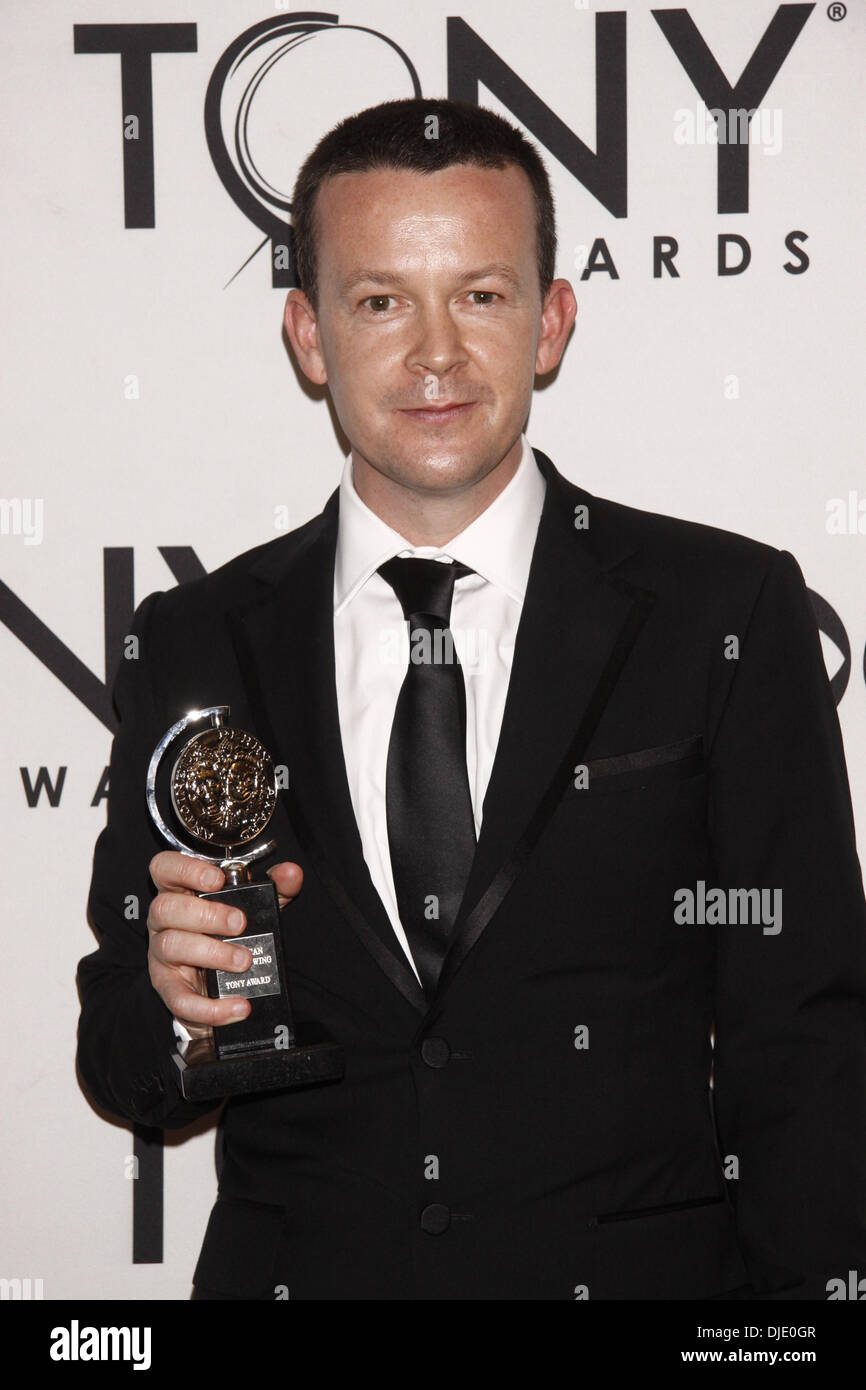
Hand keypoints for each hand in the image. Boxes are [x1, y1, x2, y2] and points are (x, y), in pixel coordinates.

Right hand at [147, 852, 303, 1038]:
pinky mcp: (169, 989)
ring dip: (212, 953)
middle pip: (166, 908)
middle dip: (206, 914)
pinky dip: (211, 1007)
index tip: (217, 879)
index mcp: (180, 892)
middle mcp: (164, 920)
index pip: (166, 869)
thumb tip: (291, 873)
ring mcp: (162, 954)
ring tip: (244, 960)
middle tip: (240, 924)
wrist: (220, 985)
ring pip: (172, 946)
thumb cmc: (230, 934)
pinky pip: (180, 999)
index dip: (185, 869)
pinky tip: (238, 1006)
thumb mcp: (254, 907)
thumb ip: (274, 888)